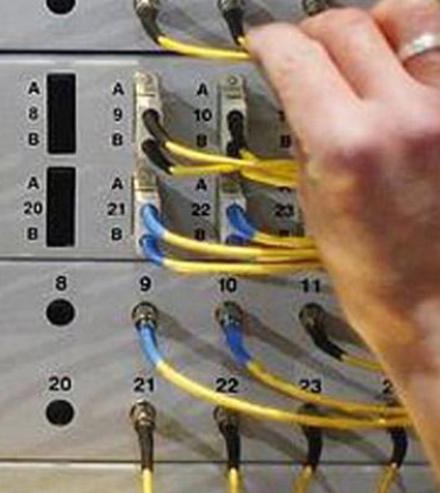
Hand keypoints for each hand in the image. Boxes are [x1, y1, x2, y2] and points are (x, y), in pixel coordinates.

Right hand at [248, 0, 439, 369]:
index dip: (270, 41)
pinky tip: (408, 74)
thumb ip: (309, 129)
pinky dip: (421, 51)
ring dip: (381, 25)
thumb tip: (301, 82)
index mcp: (347, 146)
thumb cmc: (379, 273)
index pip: (296, 56)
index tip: (263, 42)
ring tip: (371, 50)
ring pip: (413, 15)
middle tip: (310, 46)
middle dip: (319, 31)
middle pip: (351, 25)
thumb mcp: (315, 199)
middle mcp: (405, 116)